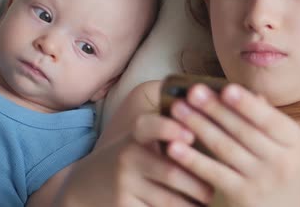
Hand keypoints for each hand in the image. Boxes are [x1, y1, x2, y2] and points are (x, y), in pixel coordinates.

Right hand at [56, 112, 212, 206]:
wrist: (87, 186)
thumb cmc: (129, 157)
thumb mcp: (139, 136)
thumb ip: (168, 123)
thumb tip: (208, 102)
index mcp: (136, 135)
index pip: (148, 126)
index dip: (168, 129)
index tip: (189, 135)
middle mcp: (128, 157)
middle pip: (171, 172)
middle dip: (198, 184)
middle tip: (212, 189)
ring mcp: (124, 185)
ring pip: (169, 200)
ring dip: (193, 204)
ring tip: (206, 201)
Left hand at [166, 84, 299, 206]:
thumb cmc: (276, 164)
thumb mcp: (281, 141)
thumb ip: (263, 115)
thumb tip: (239, 90)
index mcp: (293, 140)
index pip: (267, 118)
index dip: (245, 104)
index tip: (225, 88)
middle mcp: (282, 160)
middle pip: (242, 130)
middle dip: (214, 109)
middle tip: (192, 91)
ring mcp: (261, 179)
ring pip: (225, 148)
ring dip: (199, 126)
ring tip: (178, 109)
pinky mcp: (241, 195)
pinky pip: (213, 173)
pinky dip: (192, 159)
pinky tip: (173, 147)